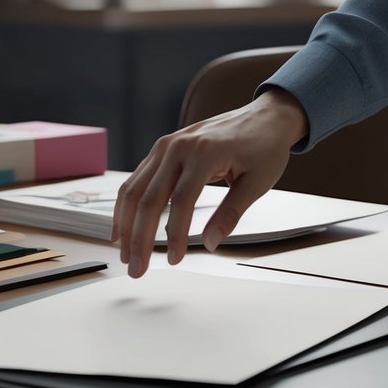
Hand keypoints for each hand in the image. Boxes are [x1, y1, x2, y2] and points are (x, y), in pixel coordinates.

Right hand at [112, 88, 308, 277]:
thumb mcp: (257, 182)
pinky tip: (124, 228)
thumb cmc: (263, 148)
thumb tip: (211, 244)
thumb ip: (231, 213)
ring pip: (134, 189)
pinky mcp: (161, 149)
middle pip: (149, 198)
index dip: (175, 235)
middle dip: (140, 238)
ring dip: (126, 225)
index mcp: (204, 152)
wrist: (264, 117)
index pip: (181, 201)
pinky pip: (137, 179)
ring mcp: (165, 145)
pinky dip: (127, 206)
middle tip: (137, 270)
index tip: (174, 260)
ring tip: (126, 255)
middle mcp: (177, 146)